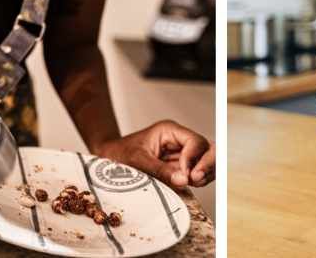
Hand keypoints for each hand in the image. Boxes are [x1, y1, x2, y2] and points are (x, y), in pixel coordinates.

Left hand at [92, 120, 213, 188]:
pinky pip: (199, 171)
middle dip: (207, 164)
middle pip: (207, 148)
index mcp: (170, 131)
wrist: (108, 159)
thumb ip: (161, 170)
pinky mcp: (181, 167)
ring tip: (194, 183)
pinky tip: (192, 185)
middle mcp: (180, 140)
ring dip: (206, 173)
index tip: (187, 175)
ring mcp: (182, 153)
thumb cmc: (119, 154)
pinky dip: (201, 179)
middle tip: (196, 180)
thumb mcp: (137, 162)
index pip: (195, 141)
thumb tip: (184, 180)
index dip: (195, 158)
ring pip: (207, 160)